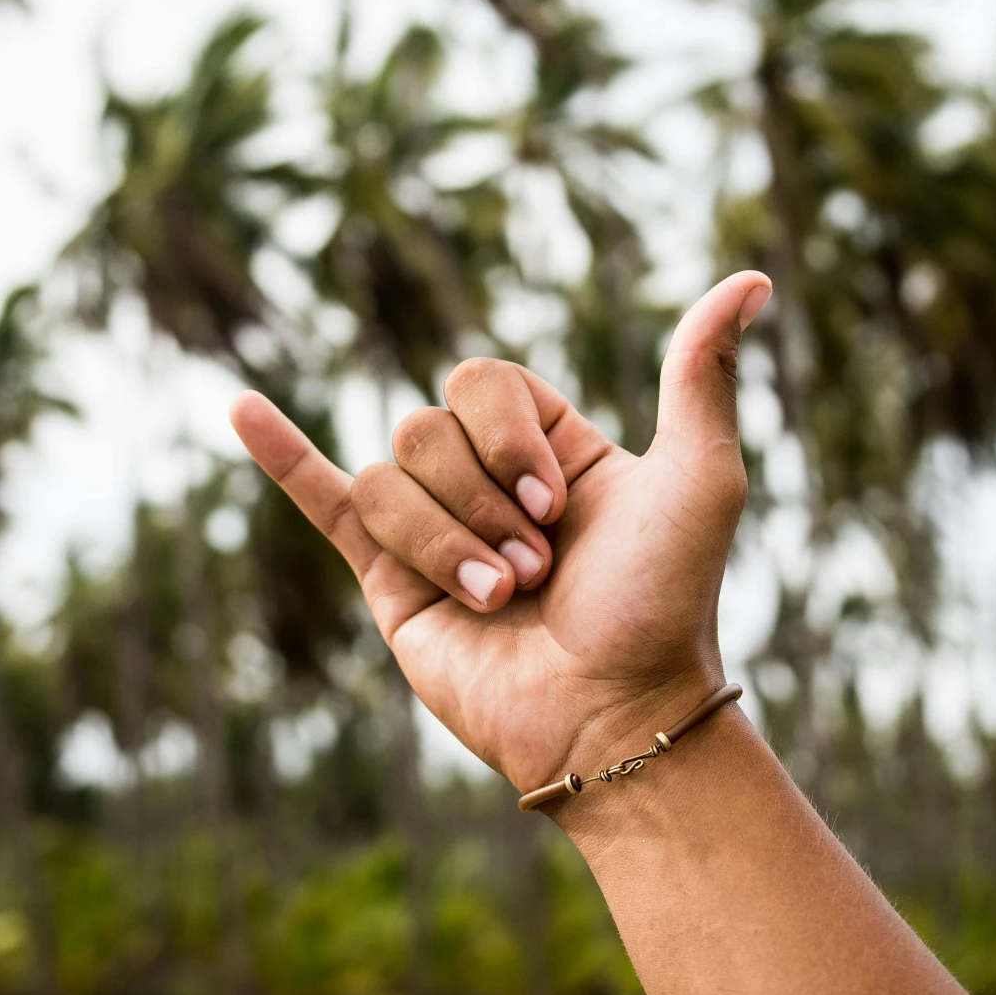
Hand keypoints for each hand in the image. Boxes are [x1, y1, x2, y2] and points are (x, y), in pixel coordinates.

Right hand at [229, 271, 771, 795]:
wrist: (613, 715)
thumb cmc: (665, 601)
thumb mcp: (700, 474)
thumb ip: (702, 372)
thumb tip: (754, 279)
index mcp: (547, 446)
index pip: (482, 382)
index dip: (510, 435)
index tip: (562, 503)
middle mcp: (485, 480)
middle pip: (426, 429)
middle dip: (483, 501)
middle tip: (538, 569)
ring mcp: (432, 531)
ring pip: (388, 481)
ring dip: (448, 543)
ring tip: (502, 600)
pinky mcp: (388, 584)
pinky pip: (324, 500)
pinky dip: (281, 454)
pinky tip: (241, 407)